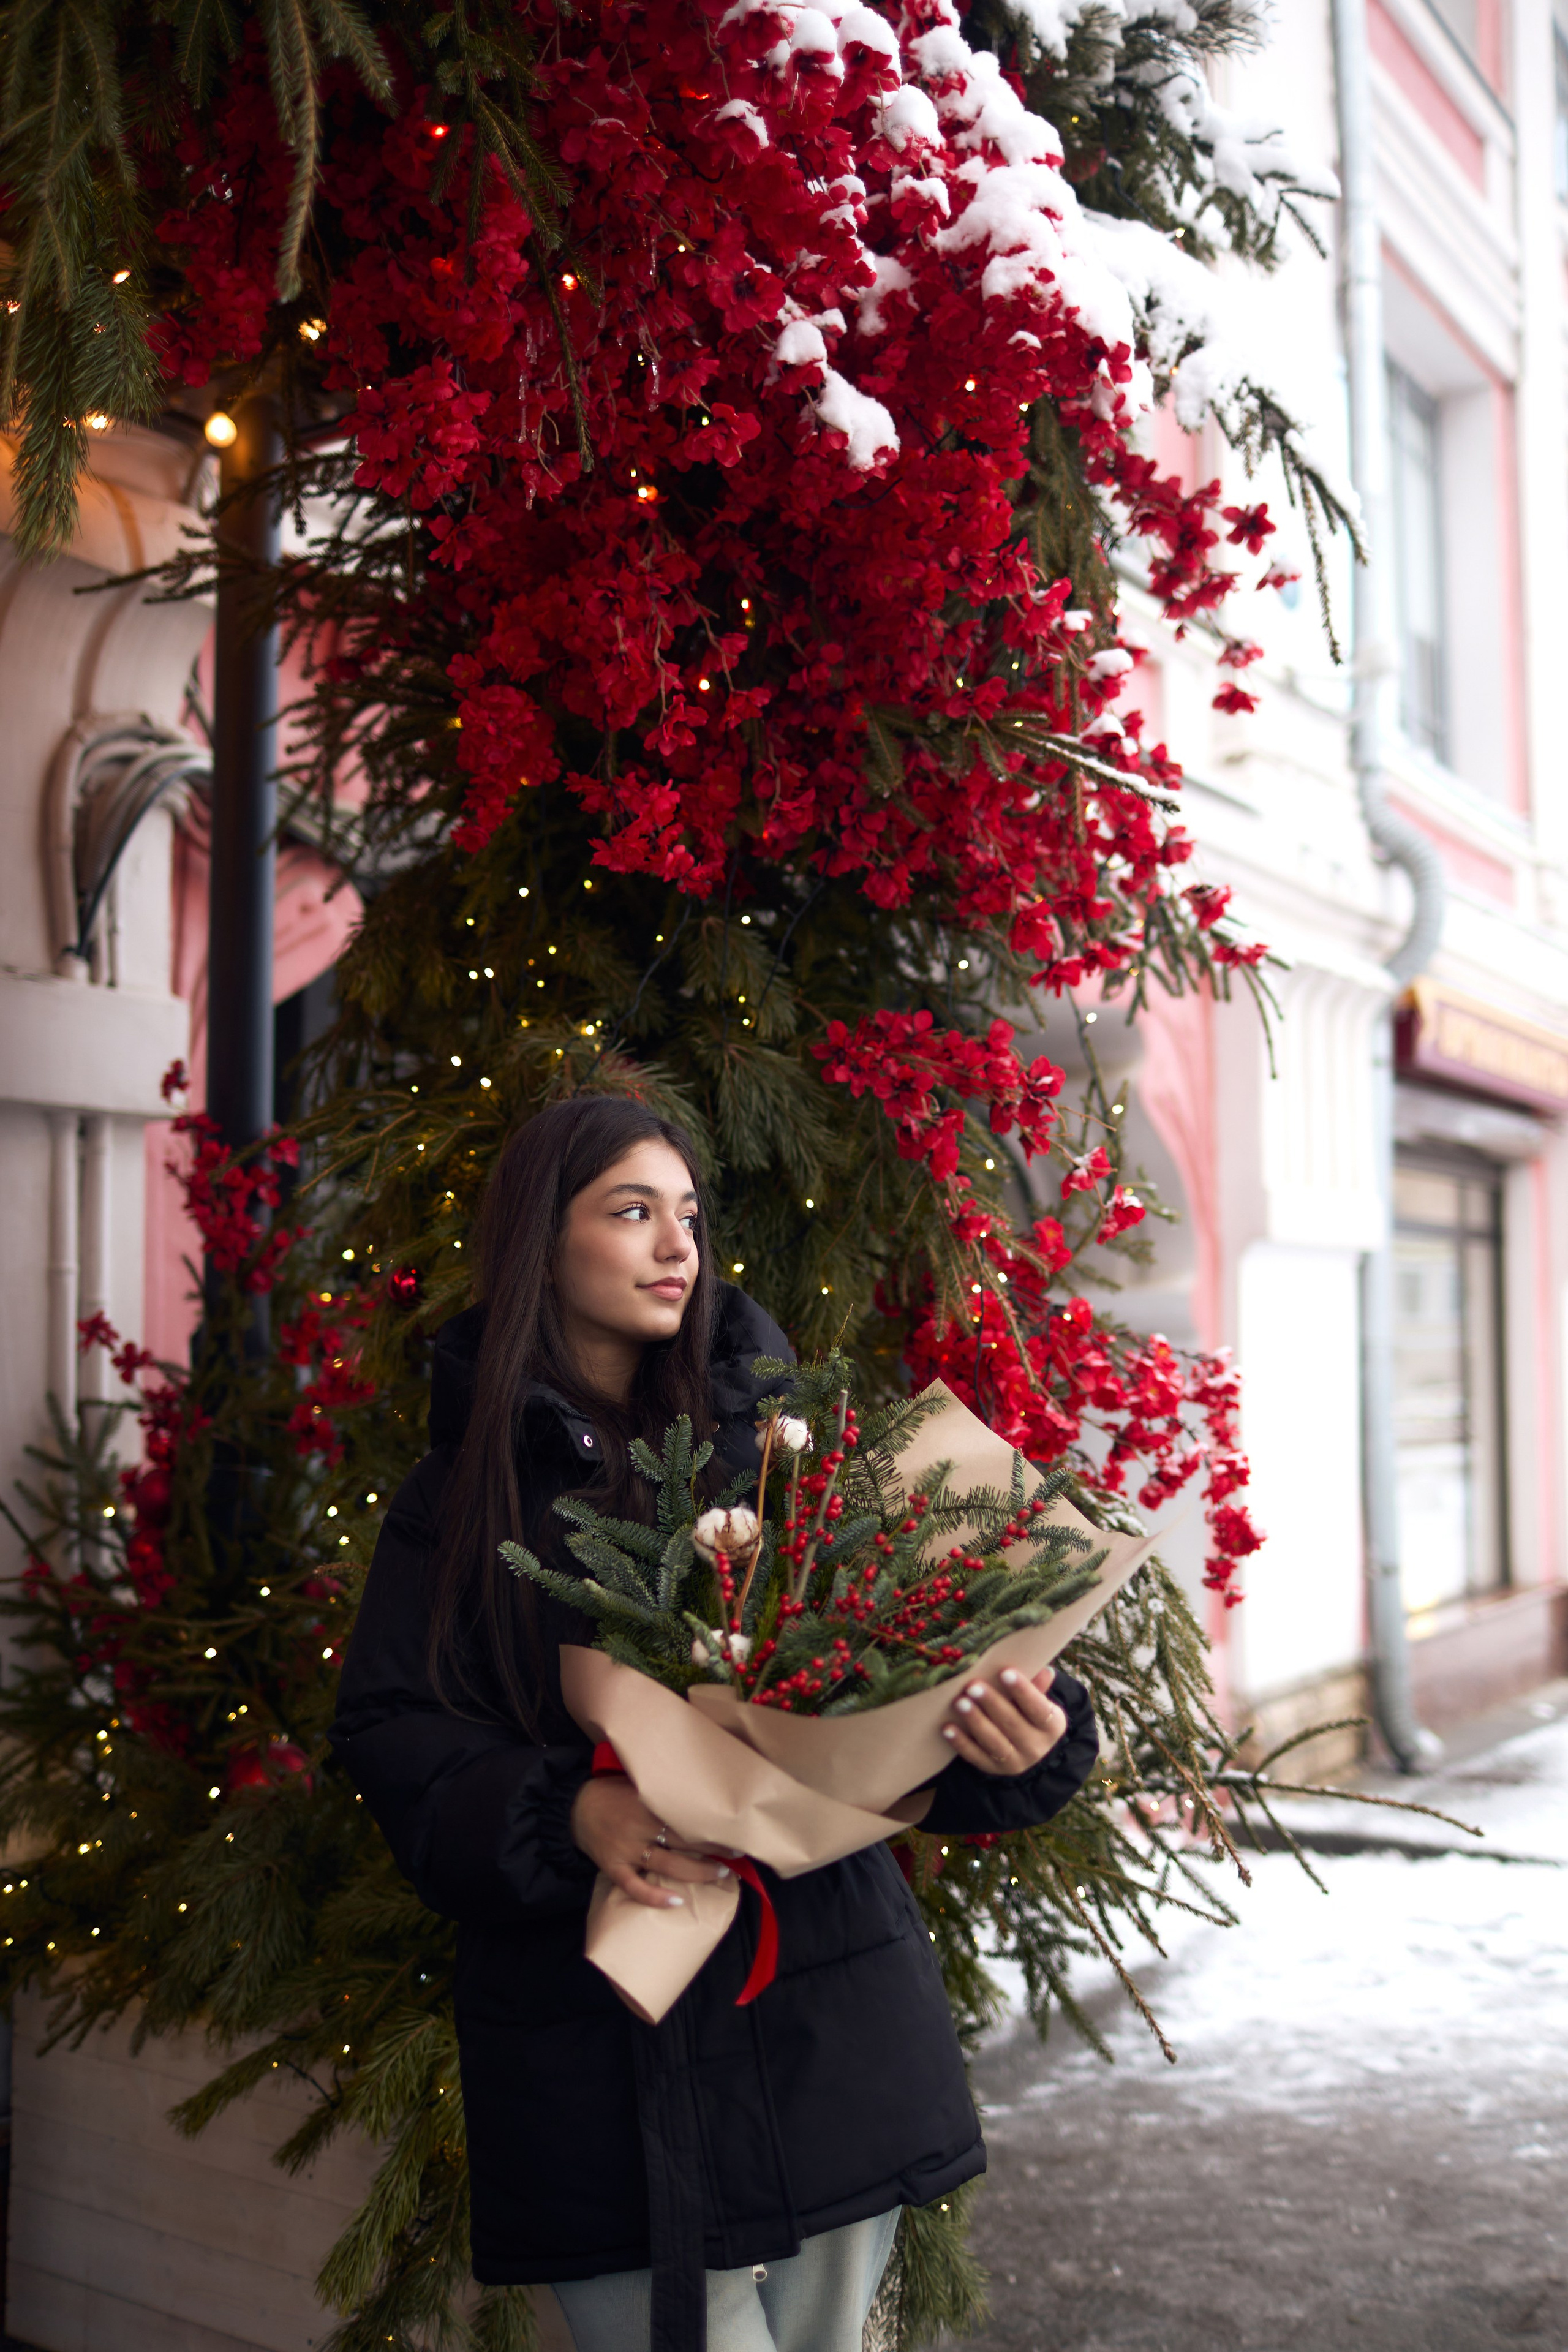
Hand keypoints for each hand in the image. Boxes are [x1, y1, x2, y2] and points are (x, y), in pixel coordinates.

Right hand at [570, 1774, 736, 1910]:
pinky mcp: (614, 1867)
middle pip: (684, 1841)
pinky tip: (676, 1901)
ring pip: (668, 1866)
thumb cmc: (611, 1793)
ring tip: (721, 1873)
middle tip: (738, 1853)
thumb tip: (699, 1793)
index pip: (686, 1816)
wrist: (573, 1808)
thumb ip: (662, 1791)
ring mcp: (626, 1849)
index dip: (712, 1825)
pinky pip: (635, 1887)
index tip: (735, 1828)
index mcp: (647, 1802)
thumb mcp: (637, 1783)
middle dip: (714, 1849)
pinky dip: (654, 1897)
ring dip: (697, 1871)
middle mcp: (639, 1826)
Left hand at [940, 1667, 1067, 1776]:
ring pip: (994, 1741)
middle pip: (1012, 1724)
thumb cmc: (1029, 1714)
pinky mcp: (993, 1769)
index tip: (1005, 1672)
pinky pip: (975, 1757)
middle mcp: (1036, 1747)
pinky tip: (947, 1728)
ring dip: (975, 1721)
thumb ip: (1037, 1686)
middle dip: (991, 1703)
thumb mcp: (1038, 1701)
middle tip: (973, 1685)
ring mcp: (1014, 1762)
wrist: (1026, 1750)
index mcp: (1051, 1726)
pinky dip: (961, 1743)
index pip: (1038, 1708)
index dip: (1023, 1690)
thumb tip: (1045, 1670)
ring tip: (960, 1702)